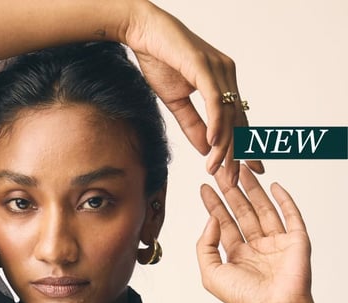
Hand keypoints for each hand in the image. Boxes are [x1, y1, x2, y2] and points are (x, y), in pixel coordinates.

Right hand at [126, 2, 261, 183]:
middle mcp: (226, 73)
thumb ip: (193, 125)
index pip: (238, 120)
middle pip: (238, 121)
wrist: (142, 32)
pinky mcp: (204, 66)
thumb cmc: (159, 60)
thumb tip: (206, 148)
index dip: (244, 148)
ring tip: (218, 170)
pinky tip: (214, 143)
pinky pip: (215, 100)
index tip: (247, 172)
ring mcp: (218, 68)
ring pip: (228, 114)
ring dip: (224, 146)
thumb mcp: (176, 102)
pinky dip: (216, 123)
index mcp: (222, 81)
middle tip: (232, 182)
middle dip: (236, 155)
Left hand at [196, 165, 313, 302]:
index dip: (214, 205)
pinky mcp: (296, 240)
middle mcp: (256, 247)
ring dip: (253, 189)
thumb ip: (204, 246)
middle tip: (222, 171)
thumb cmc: (244, 297)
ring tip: (242, 170)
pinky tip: (274, 185)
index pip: (224, 224)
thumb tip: (211, 219)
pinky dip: (284, 199)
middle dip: (231, 191)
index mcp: (237, 256)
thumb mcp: (210, 273)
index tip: (205, 187)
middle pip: (242, 212)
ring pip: (263, 208)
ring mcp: (276, 242)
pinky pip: (291, 214)